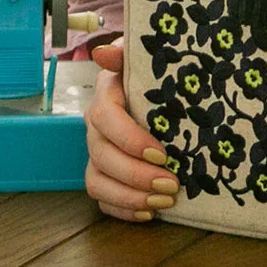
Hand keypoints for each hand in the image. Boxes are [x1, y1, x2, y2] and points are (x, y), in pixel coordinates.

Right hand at [84, 41, 179, 221]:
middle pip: (101, 156)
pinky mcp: (104, 175)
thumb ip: (126, 53)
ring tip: (163, 202)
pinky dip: (123, 210)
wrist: (157, 89)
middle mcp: (96, 128)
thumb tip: (104, 52)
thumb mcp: (146, 58)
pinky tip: (149, 214)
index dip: (129, 139)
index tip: (162, 153)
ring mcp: (98, 154)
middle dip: (136, 175)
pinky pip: (102, 199)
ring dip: (129, 197)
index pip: (105, 118)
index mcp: (106, 97)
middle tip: (171, 184)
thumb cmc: (153, 74)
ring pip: (97, 182)